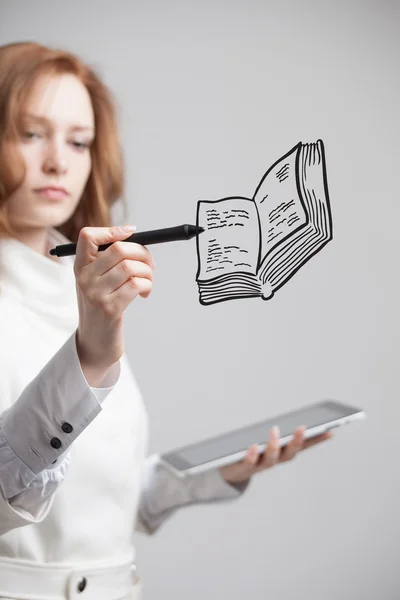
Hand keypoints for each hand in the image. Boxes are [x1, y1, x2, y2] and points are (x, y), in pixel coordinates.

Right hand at [74, 225, 154, 370]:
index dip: (112, 230)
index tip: (132, 232)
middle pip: (118, 249)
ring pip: (131, 266)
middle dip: (143, 252)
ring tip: (147, 282)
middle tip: (150, 264)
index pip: (87, 236)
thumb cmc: (102, 307)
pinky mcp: (110, 308)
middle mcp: (84, 278)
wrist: (95, 343)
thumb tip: (138, 242)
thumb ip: (109, 262)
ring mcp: (96, 293)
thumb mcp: (97, 282)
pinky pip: (137, 284)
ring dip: (148, 272)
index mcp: (80, 267)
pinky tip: (144, 293)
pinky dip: (147, 285)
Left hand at [219, 426, 332, 484]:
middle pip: (289, 454)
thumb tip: (291, 417)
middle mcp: (275, 460)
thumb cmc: (253, 451)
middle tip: (302, 427)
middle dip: (296, 441)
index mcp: (282, 452)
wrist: (231, 471)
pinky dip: (252, 455)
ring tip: (275, 429)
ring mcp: (260, 466)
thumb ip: (279, 430)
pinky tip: (252, 446)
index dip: (317, 441)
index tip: (330, 431)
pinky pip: (249, 463)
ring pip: (271, 459)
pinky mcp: (244, 468)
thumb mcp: (267, 439)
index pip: (303, 447)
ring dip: (274, 445)